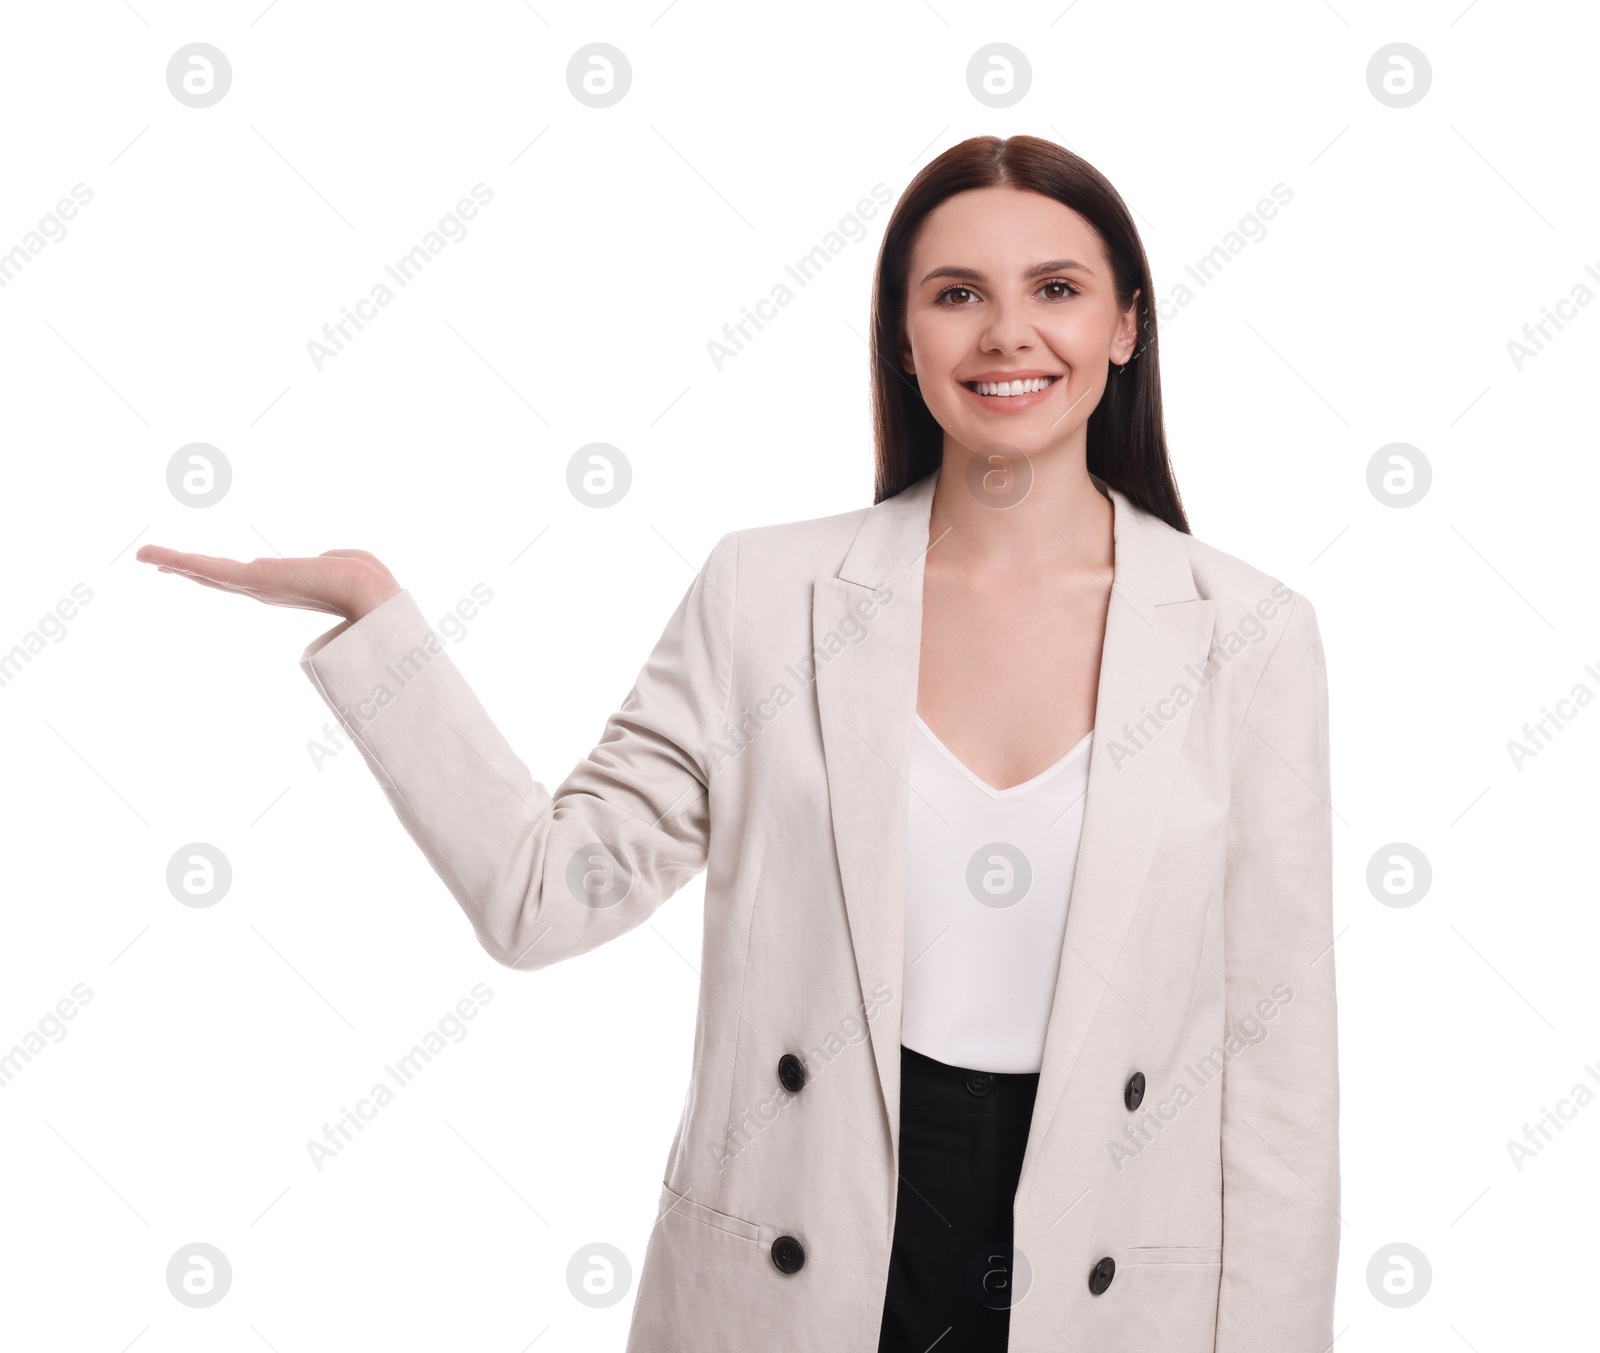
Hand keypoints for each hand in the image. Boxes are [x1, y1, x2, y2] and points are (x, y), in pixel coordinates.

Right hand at [135, 545, 402, 622]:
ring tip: (144, 554)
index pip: (245, 578)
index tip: (200, 569)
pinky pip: (207, 568)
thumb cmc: (365, 580)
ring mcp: (254, 587)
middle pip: (216, 577)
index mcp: (285, 586)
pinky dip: (178, 560)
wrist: (365, 593)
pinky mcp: (249, 580)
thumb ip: (332, 559)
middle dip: (186, 568)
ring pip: (207, 572)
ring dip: (174, 562)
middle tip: (154, 561)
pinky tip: (151, 554)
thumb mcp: (349, 563)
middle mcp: (264, 589)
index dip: (220, 573)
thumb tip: (323, 560)